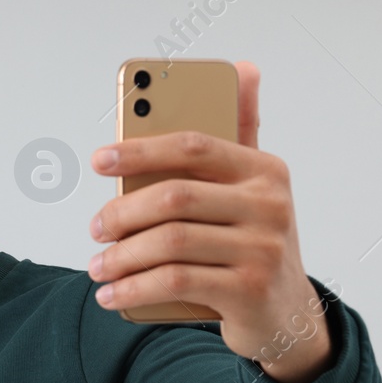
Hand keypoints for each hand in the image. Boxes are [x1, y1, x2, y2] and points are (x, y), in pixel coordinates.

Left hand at [86, 61, 332, 382]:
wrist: (286, 313)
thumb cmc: (253, 242)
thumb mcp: (253, 187)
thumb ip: (242, 133)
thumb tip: (244, 69)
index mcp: (265, 170)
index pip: (194, 146)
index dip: (141, 150)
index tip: (99, 160)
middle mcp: (270, 205)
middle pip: (175, 197)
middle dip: (123, 213)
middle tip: (95, 228)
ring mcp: (263, 250)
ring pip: (170, 243)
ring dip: (122, 257)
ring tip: (98, 266)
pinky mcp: (249, 291)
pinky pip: (175, 282)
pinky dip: (134, 289)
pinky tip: (112, 295)